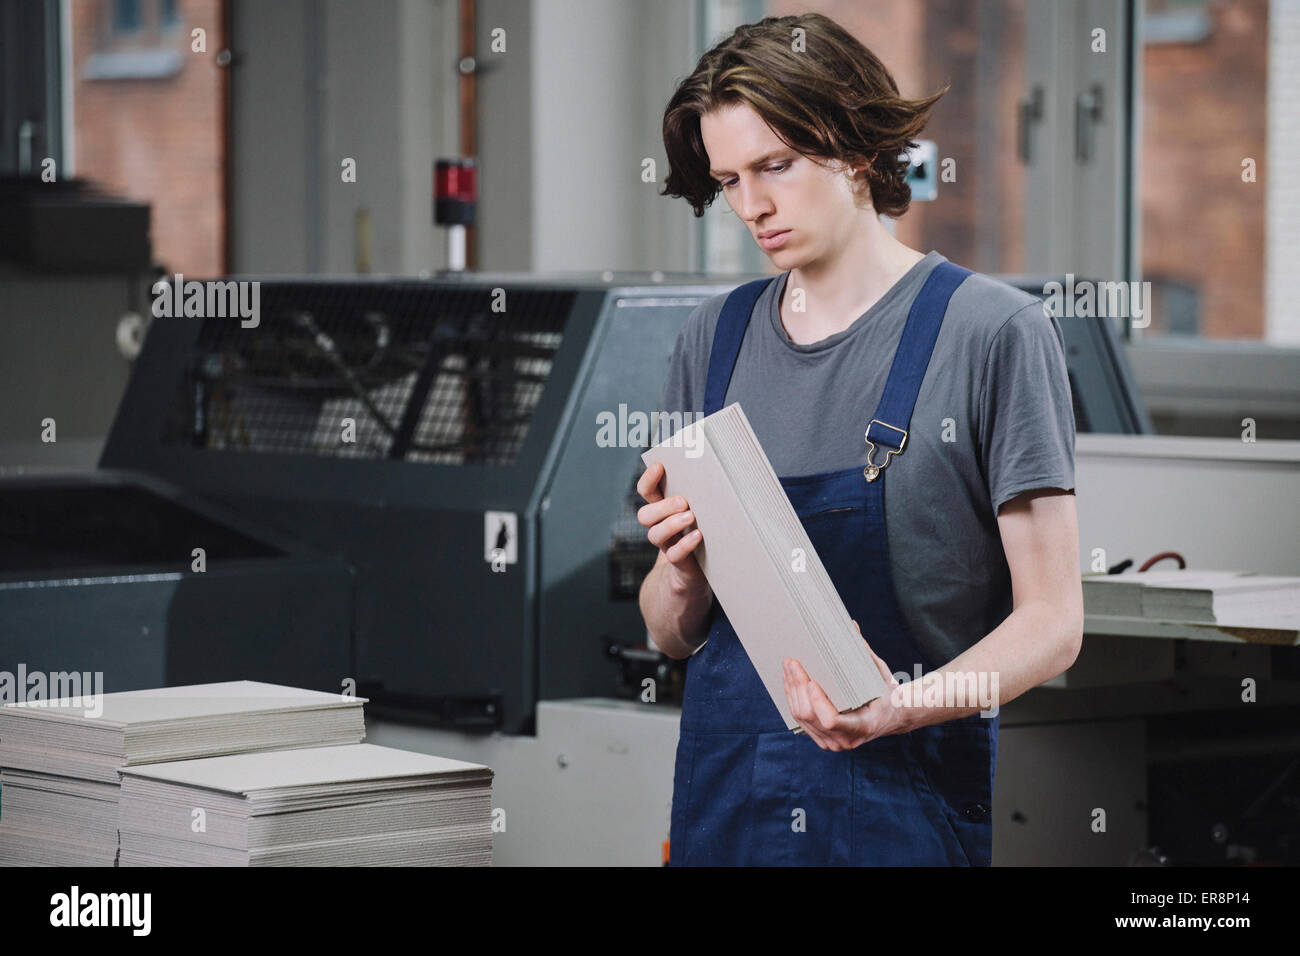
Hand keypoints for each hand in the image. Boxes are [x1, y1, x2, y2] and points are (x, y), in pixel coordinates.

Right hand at [636, 461, 706, 591]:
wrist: (691, 585)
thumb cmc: (702, 542)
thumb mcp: (699, 517)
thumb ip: (701, 501)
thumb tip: (718, 473)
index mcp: (664, 513)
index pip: (647, 493)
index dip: (648, 479)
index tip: (660, 466)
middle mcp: (662, 530)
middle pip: (645, 515)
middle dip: (662, 506)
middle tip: (683, 501)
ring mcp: (668, 549)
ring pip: (655, 535)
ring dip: (671, 524)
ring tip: (690, 517)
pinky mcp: (680, 567)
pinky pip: (675, 556)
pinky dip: (684, 545)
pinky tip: (698, 537)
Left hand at [782, 621, 910, 749]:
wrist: (892, 716)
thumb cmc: (886, 692)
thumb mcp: (879, 673)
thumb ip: (863, 651)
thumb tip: (849, 625)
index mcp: (863, 726)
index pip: (831, 721)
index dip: (817, 702)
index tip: (812, 680)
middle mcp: (845, 740)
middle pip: (809, 715)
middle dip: (797, 686)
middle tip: (791, 661)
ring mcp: (832, 742)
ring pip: (801, 717)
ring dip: (791, 690)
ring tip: (788, 666)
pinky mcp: (822, 738)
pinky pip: (801, 719)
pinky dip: (793, 698)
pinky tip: (790, 681)